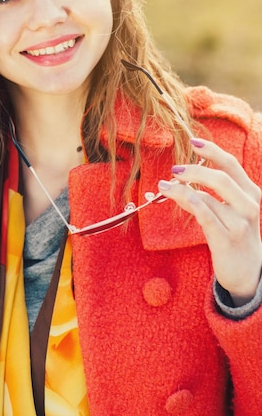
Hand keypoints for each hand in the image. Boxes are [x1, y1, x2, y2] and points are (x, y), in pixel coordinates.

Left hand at [158, 138, 261, 305]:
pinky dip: (189, 202)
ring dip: (182, 189)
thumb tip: (183, 176)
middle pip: (221, 178)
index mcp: (250, 193)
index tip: (193, 142)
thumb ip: (214, 193)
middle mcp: (248, 206)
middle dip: (194, 170)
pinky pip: (205, 216)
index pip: (232, 165)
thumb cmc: (235, 236)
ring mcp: (239, 224)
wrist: (248, 274)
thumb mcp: (231, 211)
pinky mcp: (226, 240)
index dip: (212, 151)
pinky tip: (176, 195)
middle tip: (174, 170)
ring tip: (164, 186)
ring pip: (208, 197)